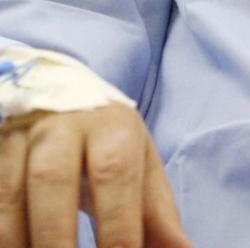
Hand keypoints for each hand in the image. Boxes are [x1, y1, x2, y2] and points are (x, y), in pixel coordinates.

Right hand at [0, 102, 191, 246]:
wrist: (61, 92)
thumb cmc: (108, 141)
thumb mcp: (141, 165)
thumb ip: (159, 215)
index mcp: (111, 124)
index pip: (114, 173)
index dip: (117, 228)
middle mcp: (63, 125)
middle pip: (53, 179)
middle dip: (58, 238)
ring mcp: (22, 137)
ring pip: (11, 195)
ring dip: (22, 242)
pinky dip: (5, 235)